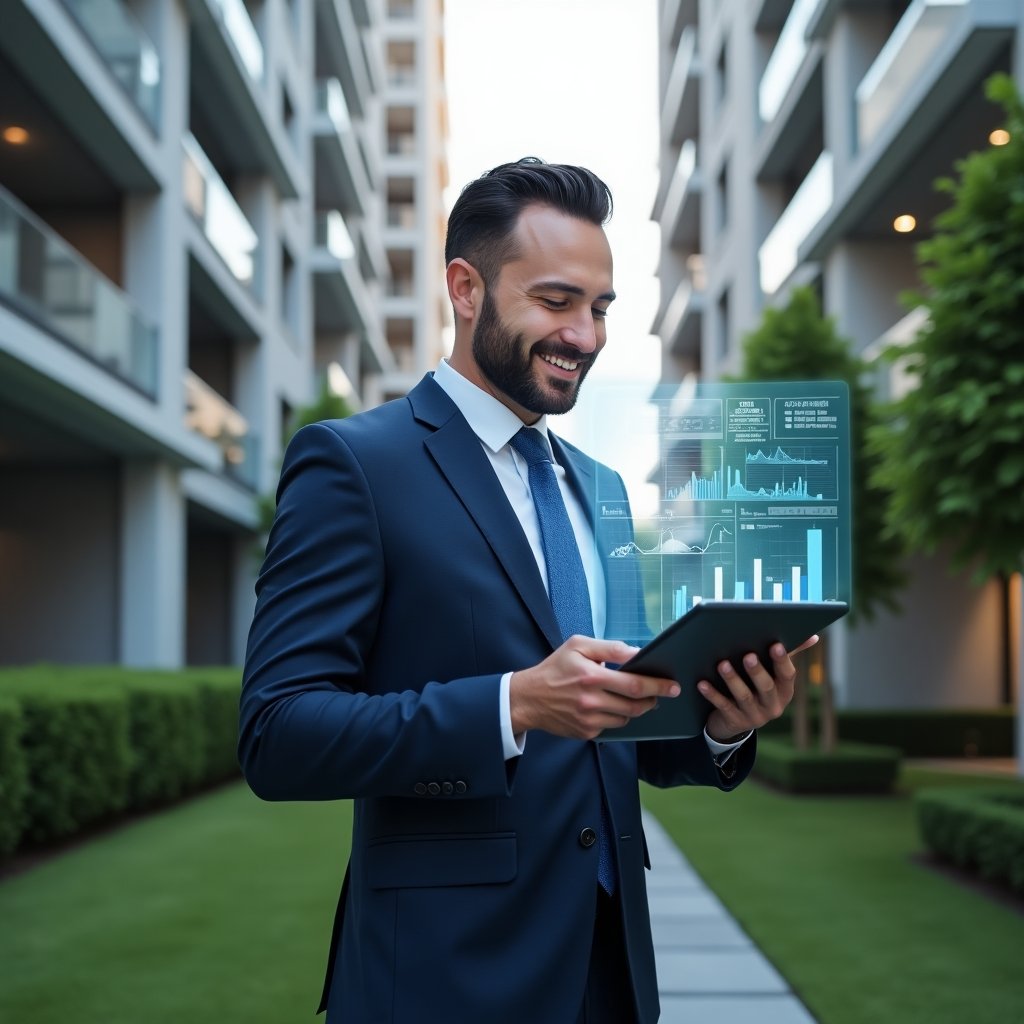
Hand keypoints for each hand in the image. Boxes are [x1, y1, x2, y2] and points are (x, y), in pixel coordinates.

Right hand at [509, 636, 679, 740]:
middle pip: (636, 706)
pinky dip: (617, 717)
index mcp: (591, 676)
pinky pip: (612, 727)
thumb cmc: (555, 668)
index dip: (658, 686)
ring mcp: (589, 720)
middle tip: (662, 694)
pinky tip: (612, 706)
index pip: (635, 684)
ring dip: (637, 709)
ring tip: (636, 698)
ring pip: (627, 719)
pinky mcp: (586, 733)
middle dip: (654, 699)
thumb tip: (637, 653)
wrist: (528, 698)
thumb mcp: (578, 645)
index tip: (673, 685)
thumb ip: (609, 648)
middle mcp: (592, 701)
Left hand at [699, 635, 818, 742]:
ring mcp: (754, 716)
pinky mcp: (735, 721)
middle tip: (748, 655)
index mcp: (785, 691)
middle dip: (757, 671)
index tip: (776, 644)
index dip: (782, 660)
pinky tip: (702, 683)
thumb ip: (787, 656)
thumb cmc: (757, 688)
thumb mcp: (774, 676)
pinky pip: (723, 706)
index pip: (788, 675)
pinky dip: (712, 694)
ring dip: (733, 680)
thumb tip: (813, 636)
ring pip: (743, 697)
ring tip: (722, 664)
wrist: (736, 721)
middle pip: (766, 687)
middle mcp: (773, 706)